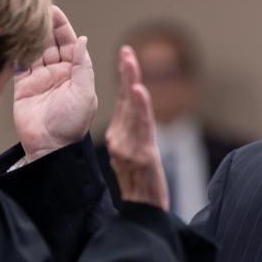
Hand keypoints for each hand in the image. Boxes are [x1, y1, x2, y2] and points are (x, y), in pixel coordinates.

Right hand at [13, 6, 96, 160]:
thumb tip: (82, 39)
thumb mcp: (84, 93)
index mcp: (76, 73)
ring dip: (30, 35)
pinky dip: (16, 51)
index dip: (62, 27)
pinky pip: (19, 64)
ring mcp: (40, 79)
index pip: (70, 44)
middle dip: (44, 26)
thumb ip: (83, 66)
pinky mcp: (23, 86)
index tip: (53, 10)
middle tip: (34, 8)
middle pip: (51, 43)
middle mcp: (58, 73)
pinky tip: (12, 36)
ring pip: (34, 50)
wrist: (50, 147)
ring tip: (22, 18)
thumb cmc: (72, 123)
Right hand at [105, 46, 168, 209]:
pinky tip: (139, 91)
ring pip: (132, 110)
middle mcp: (119, 138)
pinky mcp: (140, 155)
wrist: (144, 210)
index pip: (123, 101)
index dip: (125, 78)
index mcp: (117, 136)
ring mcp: (128, 146)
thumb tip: (133, 111)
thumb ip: (129, 133)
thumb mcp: (130, 155)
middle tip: (126, 51)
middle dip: (127, 74)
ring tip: (130, 63)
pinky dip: (139, 108)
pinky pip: (141, 127)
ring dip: (131, 84)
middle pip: (126, 101)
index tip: (126, 54)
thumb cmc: (139, 184)